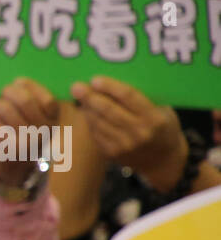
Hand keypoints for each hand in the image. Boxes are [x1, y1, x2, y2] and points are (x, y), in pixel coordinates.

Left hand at [0, 77, 60, 186]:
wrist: (19, 173)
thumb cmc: (28, 138)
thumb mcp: (41, 120)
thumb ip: (36, 100)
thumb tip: (19, 82)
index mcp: (55, 122)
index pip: (46, 98)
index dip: (28, 86)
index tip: (19, 84)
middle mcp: (43, 132)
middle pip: (23, 100)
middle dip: (9, 91)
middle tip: (3, 94)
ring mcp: (26, 142)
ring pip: (3, 108)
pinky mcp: (6, 150)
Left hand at [69, 76, 187, 192]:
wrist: (162, 159)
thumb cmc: (162, 127)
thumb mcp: (162, 110)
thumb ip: (143, 98)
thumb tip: (114, 80)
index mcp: (154, 118)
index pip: (129, 97)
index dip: (110, 87)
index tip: (95, 79)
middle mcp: (139, 133)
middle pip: (109, 110)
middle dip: (90, 97)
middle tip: (77, 86)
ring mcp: (125, 145)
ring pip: (99, 122)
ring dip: (86, 108)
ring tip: (79, 96)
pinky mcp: (112, 153)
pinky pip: (96, 133)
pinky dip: (89, 121)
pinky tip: (85, 111)